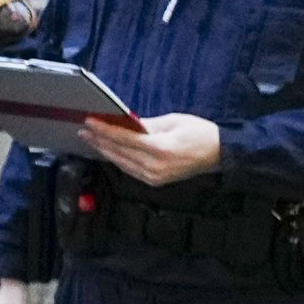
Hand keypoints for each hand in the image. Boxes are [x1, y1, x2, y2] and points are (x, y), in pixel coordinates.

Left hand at [81, 111, 221, 187]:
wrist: (219, 153)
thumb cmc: (200, 132)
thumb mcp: (173, 121)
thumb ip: (146, 124)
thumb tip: (124, 122)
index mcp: (160, 148)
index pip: (124, 139)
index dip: (104, 130)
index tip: (89, 122)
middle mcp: (154, 166)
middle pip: (119, 153)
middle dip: (99, 141)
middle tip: (84, 130)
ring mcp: (154, 177)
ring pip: (121, 163)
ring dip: (105, 151)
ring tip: (91, 139)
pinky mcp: (154, 181)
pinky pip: (129, 170)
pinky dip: (117, 159)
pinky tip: (108, 151)